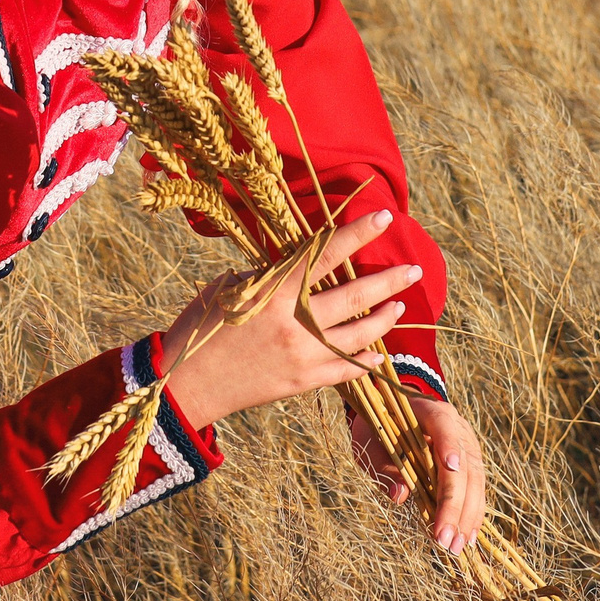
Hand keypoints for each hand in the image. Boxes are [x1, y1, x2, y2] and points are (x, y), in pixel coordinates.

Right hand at [161, 210, 416, 428]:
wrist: (186, 383)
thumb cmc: (202, 326)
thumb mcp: (232, 287)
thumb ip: (271, 275)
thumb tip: (303, 264)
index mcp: (275, 291)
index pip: (326, 255)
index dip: (357, 234)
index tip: (384, 217)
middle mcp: (295, 322)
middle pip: (354, 296)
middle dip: (388, 280)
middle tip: (412, 268)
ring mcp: (303, 355)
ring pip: (359, 334)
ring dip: (384, 317)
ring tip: (399, 304)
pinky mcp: (303, 382)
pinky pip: (346, 368)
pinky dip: (366, 357)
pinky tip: (379, 349)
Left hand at [347, 391, 485, 552]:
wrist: (393, 416)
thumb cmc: (379, 430)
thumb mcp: (371, 443)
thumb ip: (383, 465)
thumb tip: (400, 496)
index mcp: (431, 412)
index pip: (444, 425)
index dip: (449, 444)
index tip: (451, 468)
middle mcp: (458, 428)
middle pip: (464, 465)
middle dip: (455, 504)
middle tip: (444, 538)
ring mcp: (468, 447)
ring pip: (475, 482)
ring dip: (466, 517)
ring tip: (456, 547)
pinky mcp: (471, 465)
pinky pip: (476, 491)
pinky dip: (471, 515)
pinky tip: (466, 537)